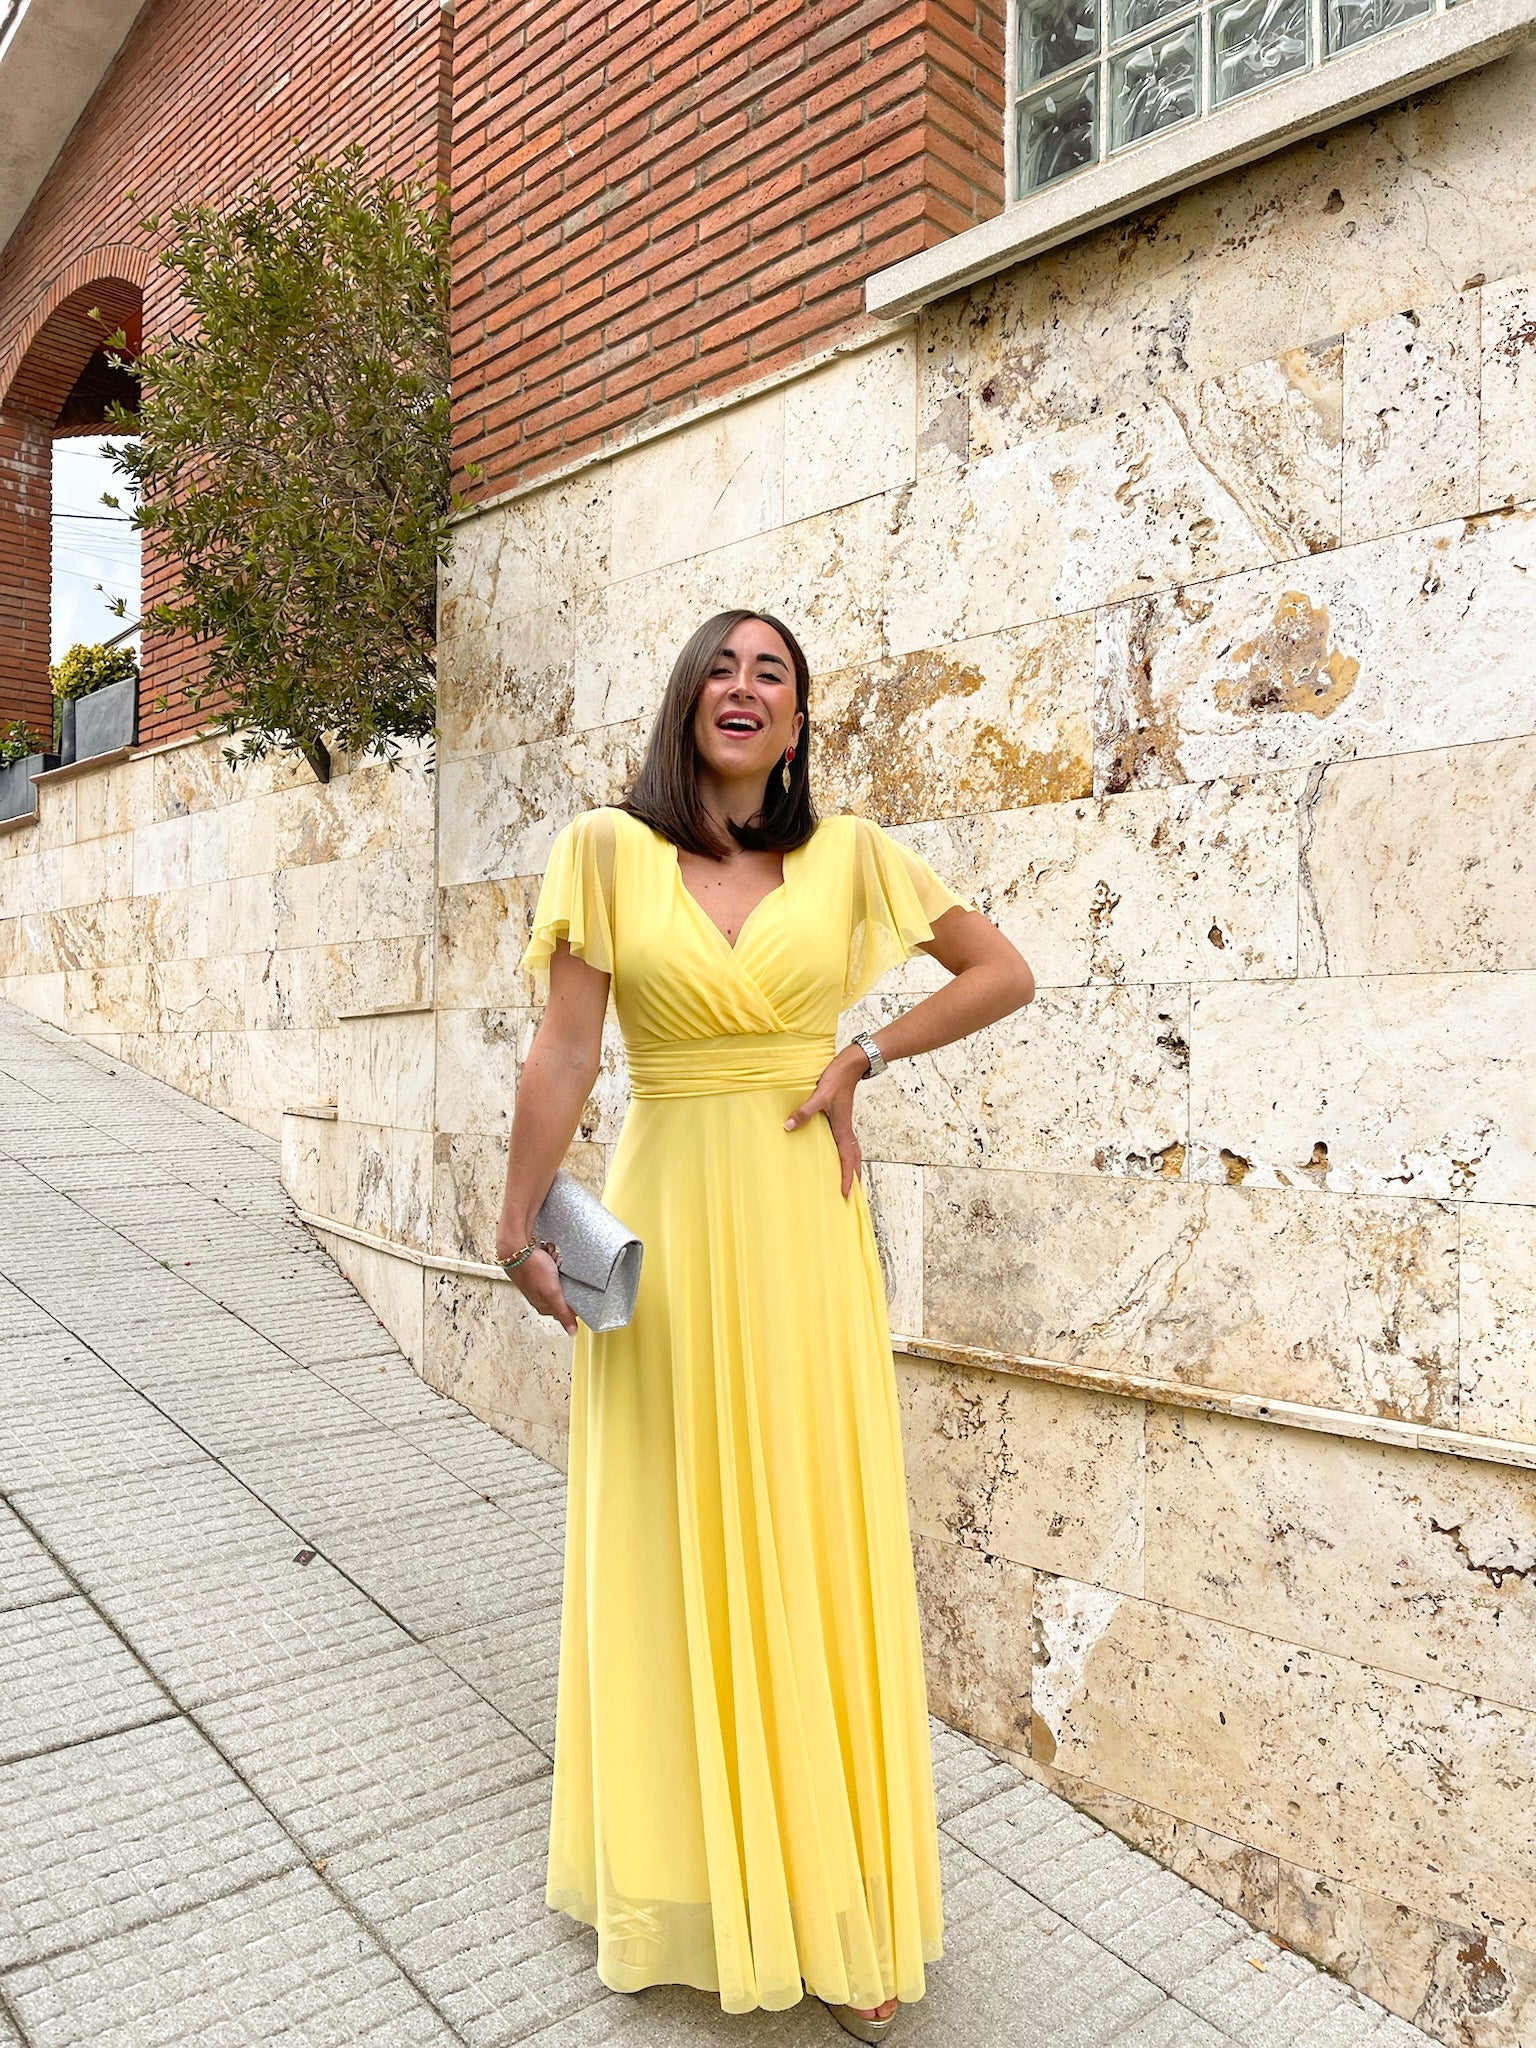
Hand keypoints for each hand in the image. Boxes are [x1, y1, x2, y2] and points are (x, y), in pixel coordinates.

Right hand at [498, 1238, 576, 1335]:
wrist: (516, 1249)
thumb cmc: (531, 1269)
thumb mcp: (553, 1293)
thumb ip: (563, 1313)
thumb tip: (572, 1332)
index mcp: (544, 1306)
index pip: (566, 1310)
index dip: (573, 1300)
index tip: (575, 1290)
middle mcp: (540, 1296)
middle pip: (563, 1292)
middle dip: (565, 1281)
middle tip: (559, 1272)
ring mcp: (538, 1283)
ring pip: (558, 1278)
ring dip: (559, 1268)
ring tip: (553, 1262)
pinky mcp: (537, 1270)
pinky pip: (552, 1266)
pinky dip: (554, 1260)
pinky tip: (550, 1257)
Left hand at [783, 1045, 867, 1196]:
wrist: (849, 1066)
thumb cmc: (836, 1081)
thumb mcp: (818, 1096)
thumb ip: (804, 1112)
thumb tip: (788, 1126)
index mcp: (842, 1129)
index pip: (847, 1159)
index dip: (846, 1177)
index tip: (846, 1193)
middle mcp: (845, 1130)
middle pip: (854, 1160)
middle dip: (853, 1178)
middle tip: (851, 1195)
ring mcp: (844, 1125)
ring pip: (852, 1152)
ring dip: (852, 1167)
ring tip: (850, 1180)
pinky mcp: (841, 1119)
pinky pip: (847, 1143)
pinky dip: (847, 1154)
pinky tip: (839, 1155)